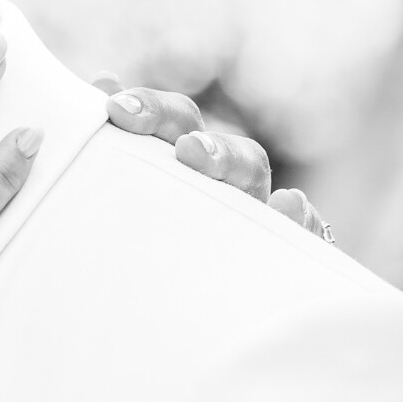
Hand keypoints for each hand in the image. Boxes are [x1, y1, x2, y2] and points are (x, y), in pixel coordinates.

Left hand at [91, 76, 328, 238]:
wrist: (144, 322)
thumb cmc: (120, 249)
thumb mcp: (102, 198)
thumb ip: (103, 144)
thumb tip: (104, 79)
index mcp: (175, 160)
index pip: (174, 119)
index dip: (150, 108)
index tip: (114, 108)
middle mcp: (215, 181)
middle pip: (219, 144)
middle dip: (197, 136)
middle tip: (182, 147)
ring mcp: (246, 214)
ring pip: (253, 176)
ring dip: (233, 162)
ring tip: (204, 161)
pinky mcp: (271, 255)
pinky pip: (297, 233)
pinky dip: (300, 217)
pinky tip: (288, 204)